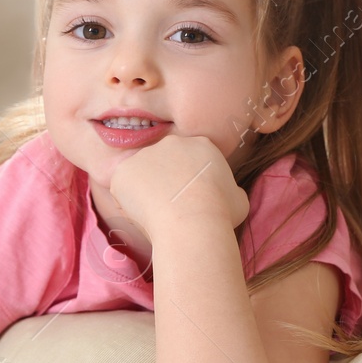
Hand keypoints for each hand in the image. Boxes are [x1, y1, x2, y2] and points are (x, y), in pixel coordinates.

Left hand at [108, 134, 248, 243]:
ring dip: (145, 188)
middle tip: (170, 204)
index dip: (189, 178)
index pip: (191, 157)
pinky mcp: (124, 170)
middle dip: (165, 178)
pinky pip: (122, 184)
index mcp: (202, 144)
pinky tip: (139, 214)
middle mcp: (172, 142)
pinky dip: (127, 198)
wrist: (192, 220)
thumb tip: (229, 194)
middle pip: (165, 159)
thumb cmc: (220, 212)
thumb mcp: (239, 198)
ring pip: (142, 171)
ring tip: (154, 214)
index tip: (190, 196)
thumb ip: (230, 189)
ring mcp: (145, 154)